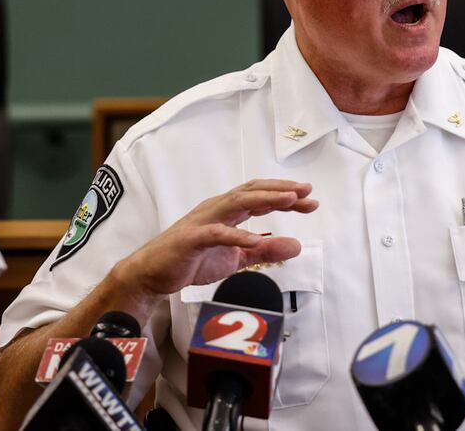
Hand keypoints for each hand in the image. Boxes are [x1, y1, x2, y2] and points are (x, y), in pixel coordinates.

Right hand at [109, 179, 318, 306]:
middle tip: (308, 192)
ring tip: (289, 201)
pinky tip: (254, 239)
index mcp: (227, 211)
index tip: (311, 199)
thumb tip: (297, 246)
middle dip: (281, 190)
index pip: (261, 195)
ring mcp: (203, 221)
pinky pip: (217, 233)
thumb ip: (265, 251)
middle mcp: (217, 208)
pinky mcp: (191, 238)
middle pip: (253, 191)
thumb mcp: (236, 258)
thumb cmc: (193, 260)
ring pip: (237, 203)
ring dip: (265, 199)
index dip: (286, 195)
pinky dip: (236, 234)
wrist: (152, 274)